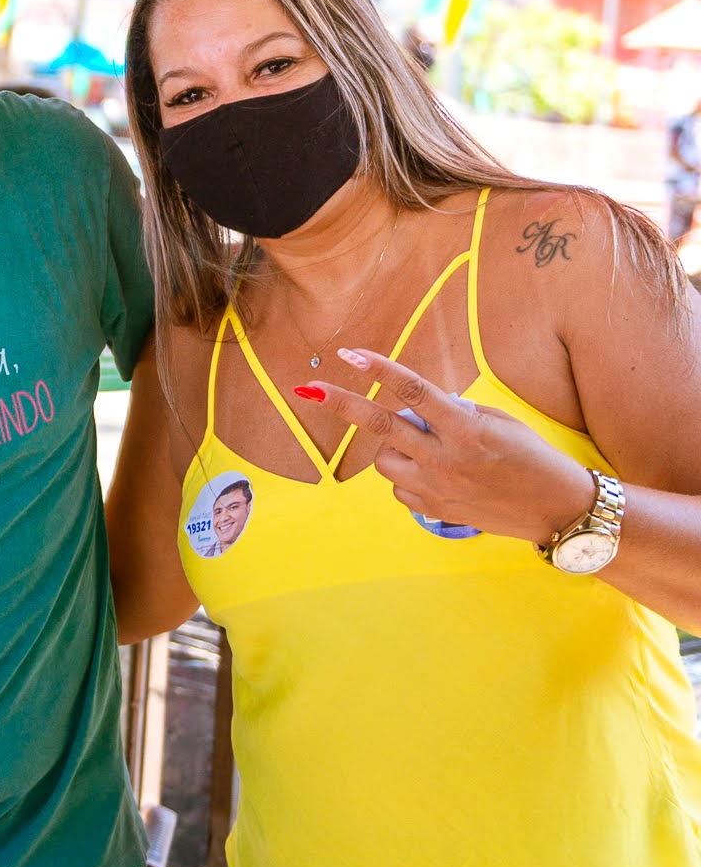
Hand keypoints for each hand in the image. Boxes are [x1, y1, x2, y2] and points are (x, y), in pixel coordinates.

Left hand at [298, 348, 595, 543]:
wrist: (559, 511)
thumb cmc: (534, 459)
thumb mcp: (500, 424)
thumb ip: (454, 414)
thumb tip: (413, 407)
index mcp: (467, 431)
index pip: (415, 393)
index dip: (380, 371)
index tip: (350, 354)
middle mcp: (447, 460)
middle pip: (380, 427)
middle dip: (341, 404)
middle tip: (308, 388)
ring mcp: (437, 489)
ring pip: (384, 460)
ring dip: (393, 447)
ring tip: (426, 447)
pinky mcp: (433, 512)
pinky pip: (399, 488)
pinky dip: (409, 476)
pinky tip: (438, 475)